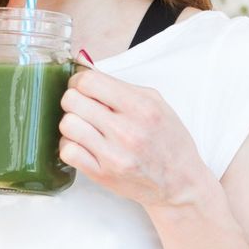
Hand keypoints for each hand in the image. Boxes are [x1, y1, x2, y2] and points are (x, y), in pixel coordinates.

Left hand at [58, 64, 212, 208]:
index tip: (83, 87)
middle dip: (74, 100)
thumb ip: (119, 85)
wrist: (180, 182)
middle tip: (83, 106)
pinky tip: (83, 144)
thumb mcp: (155, 103)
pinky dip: (70, 145)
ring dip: (72, 123)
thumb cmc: (168, 140)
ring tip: (85, 126)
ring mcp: (113, 155)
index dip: (79, 81)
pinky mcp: (102, 175)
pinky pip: (67, 151)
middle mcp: (126, 131)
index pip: (89, 82)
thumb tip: (84, 66)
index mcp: (141, 107)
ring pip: (67, 125)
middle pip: (72, 100)